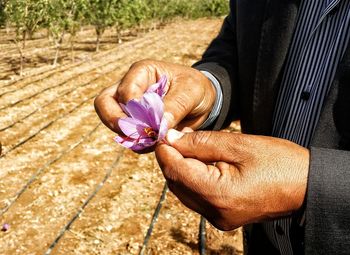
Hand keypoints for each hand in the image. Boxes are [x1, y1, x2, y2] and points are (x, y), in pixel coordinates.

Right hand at [94, 59, 214, 134]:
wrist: (201, 101)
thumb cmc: (196, 88)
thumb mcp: (191, 92)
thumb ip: (175, 106)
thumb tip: (158, 126)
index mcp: (142, 72)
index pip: (126, 92)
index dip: (135, 111)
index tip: (154, 125)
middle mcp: (130, 86)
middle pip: (104, 104)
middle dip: (118, 123)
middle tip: (139, 136)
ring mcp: (128, 105)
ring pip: (111, 121)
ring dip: (128, 136)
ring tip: (152, 141)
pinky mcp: (134, 122)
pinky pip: (125, 135)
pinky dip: (137, 143)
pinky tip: (155, 143)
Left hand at [155, 129, 308, 229]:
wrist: (307, 185)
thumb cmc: (279, 161)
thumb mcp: (239, 144)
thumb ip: (201, 142)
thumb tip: (172, 139)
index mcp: (218, 194)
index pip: (175, 171)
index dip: (164, 150)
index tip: (162, 133)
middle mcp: (215, 212)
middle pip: (176, 183)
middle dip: (171, 159)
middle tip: (175, 137)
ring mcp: (219, 218)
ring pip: (184, 191)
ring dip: (181, 168)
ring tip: (187, 146)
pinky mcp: (224, 217)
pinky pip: (198, 197)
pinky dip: (193, 179)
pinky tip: (199, 163)